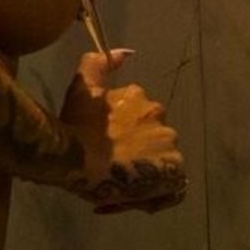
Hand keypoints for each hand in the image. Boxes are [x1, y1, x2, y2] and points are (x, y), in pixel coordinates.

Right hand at [57, 49, 186, 214]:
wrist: (77, 157)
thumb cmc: (76, 124)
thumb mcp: (83, 87)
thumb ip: (99, 63)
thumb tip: (125, 52)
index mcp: (140, 98)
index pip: (140, 119)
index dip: (125, 135)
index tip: (108, 147)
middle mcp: (160, 117)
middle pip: (153, 139)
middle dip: (139, 152)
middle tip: (115, 167)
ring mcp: (169, 145)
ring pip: (163, 162)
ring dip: (149, 173)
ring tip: (124, 185)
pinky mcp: (173, 173)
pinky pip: (172, 188)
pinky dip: (158, 193)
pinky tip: (137, 197)